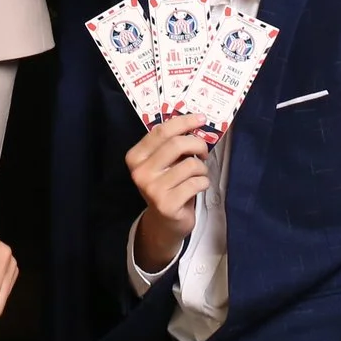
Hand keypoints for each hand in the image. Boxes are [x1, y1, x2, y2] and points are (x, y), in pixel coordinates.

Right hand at [125, 119, 210, 273]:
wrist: (164, 222)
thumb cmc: (168, 185)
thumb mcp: (163, 163)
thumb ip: (171, 144)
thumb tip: (195, 122)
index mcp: (136, 157)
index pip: (161, 131)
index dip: (184, 122)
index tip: (201, 118)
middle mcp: (140, 172)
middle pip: (176, 144)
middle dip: (198, 144)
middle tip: (204, 151)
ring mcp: (152, 189)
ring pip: (190, 164)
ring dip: (202, 168)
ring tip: (198, 175)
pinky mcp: (167, 205)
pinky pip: (196, 183)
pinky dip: (203, 182)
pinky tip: (198, 187)